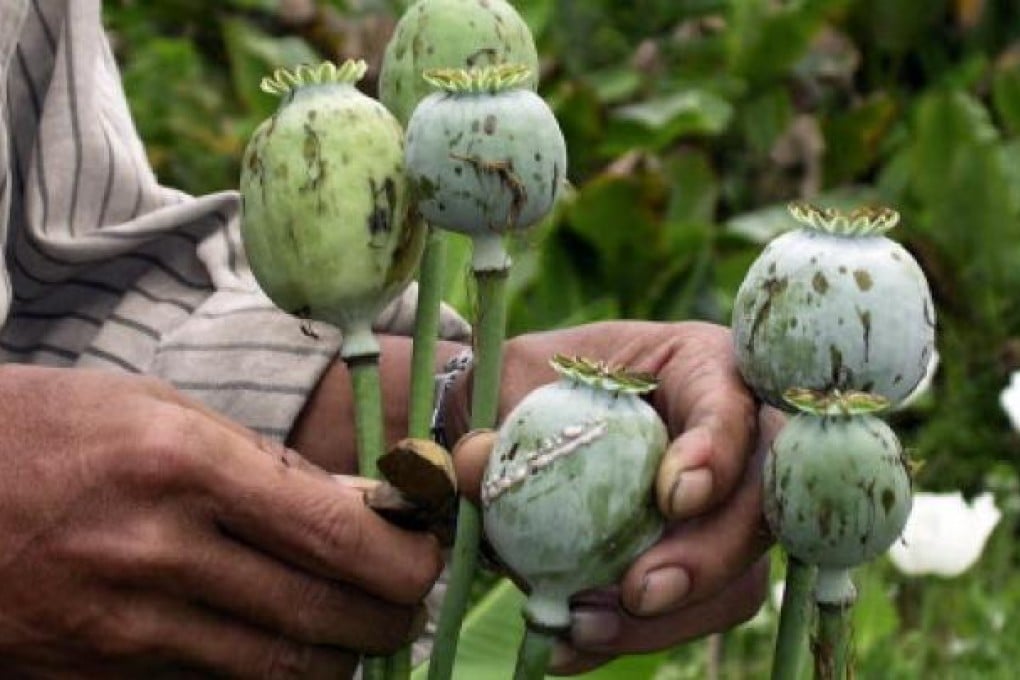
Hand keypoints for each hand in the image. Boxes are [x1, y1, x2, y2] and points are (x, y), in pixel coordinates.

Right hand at [0, 365, 440, 677]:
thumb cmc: (52, 430)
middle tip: (410, 603)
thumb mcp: (159, 413)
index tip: (428, 556)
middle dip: (389, 618)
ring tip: (362, 630)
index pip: (331, 532)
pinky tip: (287, 649)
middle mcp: (158, 551)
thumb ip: (265, 465)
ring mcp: (122, 625)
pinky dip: (269, 674)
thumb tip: (360, 506)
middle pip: (319, 614)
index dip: (400, 557)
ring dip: (340, 656)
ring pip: (278, 668)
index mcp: (184, 465)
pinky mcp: (93, 673)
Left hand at [450, 321, 780, 673]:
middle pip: (761, 503)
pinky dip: (639, 634)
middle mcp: (732, 437)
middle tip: (639, 591)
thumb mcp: (509, 379)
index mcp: (699, 367)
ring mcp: (725, 507)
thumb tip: (480, 465)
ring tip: (586, 625)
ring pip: (739, 573)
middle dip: (709, 557)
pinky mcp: (701, 561)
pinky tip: (576, 640)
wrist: (525, 427)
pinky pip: (696, 610)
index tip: (672, 497)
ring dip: (672, 614)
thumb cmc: (533, 383)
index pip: (734, 404)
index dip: (720, 453)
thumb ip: (500, 416)